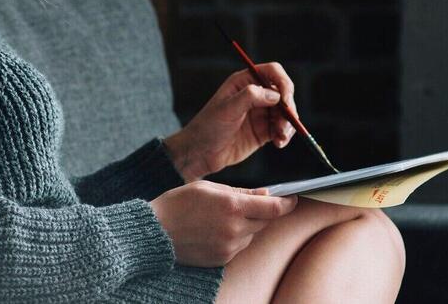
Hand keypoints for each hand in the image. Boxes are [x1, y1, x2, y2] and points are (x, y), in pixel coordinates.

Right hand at [149, 181, 297, 266]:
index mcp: (232, 206)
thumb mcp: (208, 187)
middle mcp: (234, 229)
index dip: (286, 203)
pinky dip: (235, 238)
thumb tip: (265, 194)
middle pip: (264, 221)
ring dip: (247, 225)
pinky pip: (239, 247)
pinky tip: (216, 230)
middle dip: (262, 212)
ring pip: (251, 235)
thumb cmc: (178, 204)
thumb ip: (240, 191)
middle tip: (246, 204)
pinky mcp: (223, 259)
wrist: (155, 232)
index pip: (272, 207)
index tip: (292, 199)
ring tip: (222, 217)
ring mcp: (229, 247)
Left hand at [165, 63, 297, 180]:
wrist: (201, 153)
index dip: (283, 83)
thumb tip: (275, 94)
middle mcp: (255, 95)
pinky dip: (285, 135)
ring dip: (288, 125)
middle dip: (288, 109)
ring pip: (285, 113)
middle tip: (285, 125)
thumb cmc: (208, 127)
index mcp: (244, 82)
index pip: (272, 73)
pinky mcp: (264, 131)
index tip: (286, 101)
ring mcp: (260, 113)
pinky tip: (279, 143)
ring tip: (280, 138)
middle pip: (283, 94)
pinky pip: (282, 129)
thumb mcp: (227, 109)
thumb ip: (249, 97)